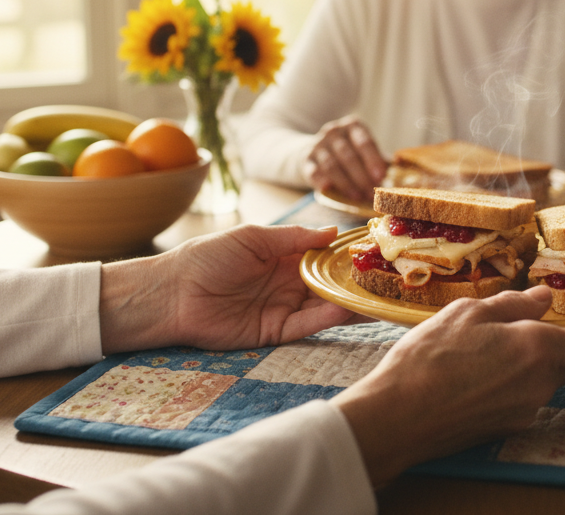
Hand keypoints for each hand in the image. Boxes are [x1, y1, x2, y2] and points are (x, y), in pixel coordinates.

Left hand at [100, 224, 363, 352]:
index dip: (348, 252)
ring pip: (326, 304)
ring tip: (382, 295)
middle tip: (392, 276)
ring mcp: (283, 307)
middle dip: (358, 279)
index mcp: (282, 255)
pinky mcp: (275, 332)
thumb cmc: (206, 258)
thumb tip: (333, 231)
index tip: (377, 247)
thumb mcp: (252, 238)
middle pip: (331, 281)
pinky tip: (352, 308)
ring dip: (352, 300)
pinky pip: (309, 325)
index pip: (324, 253)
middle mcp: (287, 281)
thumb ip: (293, 238)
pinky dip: (331, 317)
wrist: (172, 296)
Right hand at [302, 115, 386, 202]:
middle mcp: (334, 131)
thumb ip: (380, 160)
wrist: (311, 153)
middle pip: (349, 155)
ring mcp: (318, 144)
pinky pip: (314, 171)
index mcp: (353, 126)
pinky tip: (328, 189)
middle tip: (372, 193)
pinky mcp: (306, 159)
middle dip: (362, 176)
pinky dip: (321, 180)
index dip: (373, 159)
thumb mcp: (363, 151)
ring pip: (332, 164)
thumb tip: (403, 172)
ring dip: (346, 183)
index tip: (381, 176)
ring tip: (358, 196)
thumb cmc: (347, 155)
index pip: (364, 142)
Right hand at [331, 285, 564, 486]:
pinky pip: (520, 396)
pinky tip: (472, 372)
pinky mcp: (506, 428)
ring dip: (525, 361)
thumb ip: (513, 304)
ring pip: (541, 377)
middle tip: (524, 322)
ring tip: (482, 347)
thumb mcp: (468, 312)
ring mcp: (525, 410)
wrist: (398, 417)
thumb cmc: (430, 358)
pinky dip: (506, 381)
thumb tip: (545, 298)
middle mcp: (542, 384)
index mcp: (540, 349)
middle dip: (555, 341)